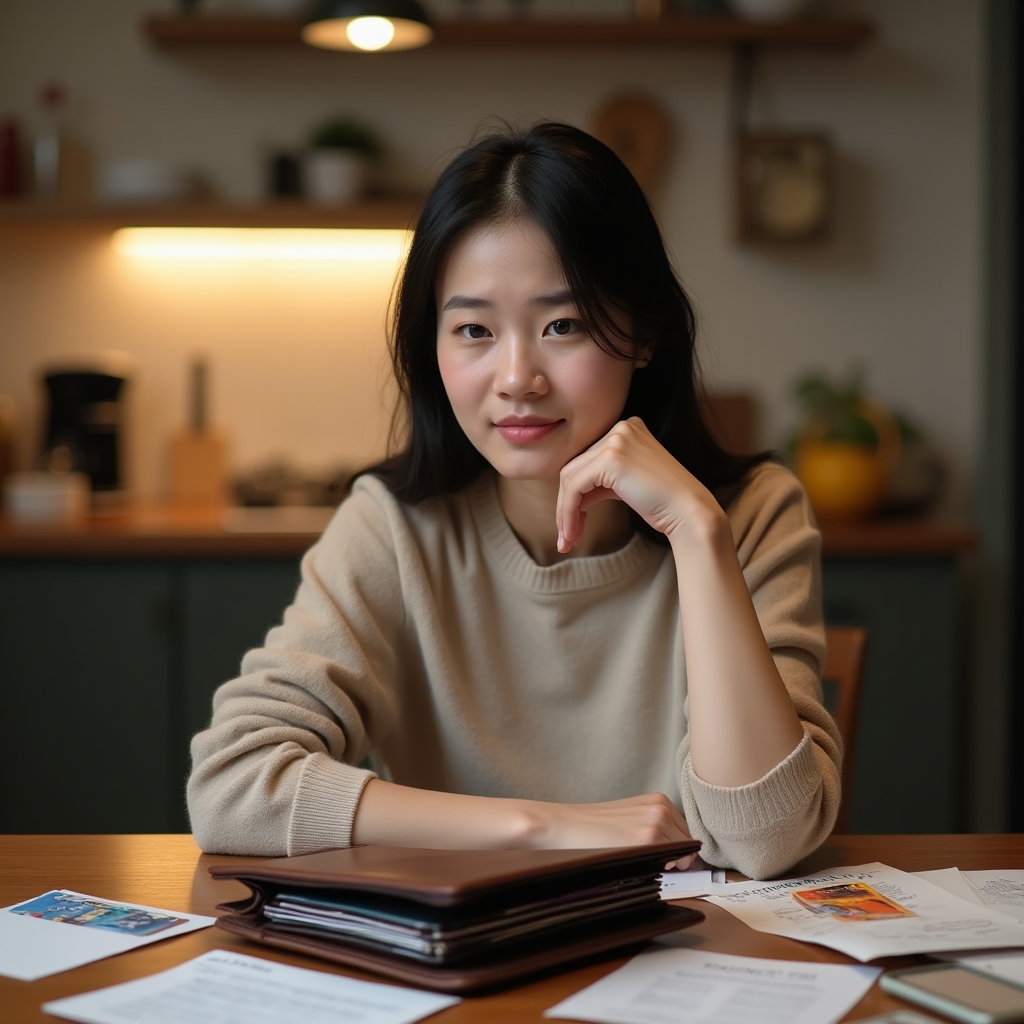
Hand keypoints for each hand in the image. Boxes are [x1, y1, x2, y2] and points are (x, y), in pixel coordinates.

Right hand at [523, 792, 696, 868]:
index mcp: (659, 801)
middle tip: (653, 865)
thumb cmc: (595, 825)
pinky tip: (638, 864)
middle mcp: (661, 808)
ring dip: (669, 865)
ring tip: (641, 862)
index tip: (673, 861)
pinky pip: (670, 862)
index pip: (688, 833)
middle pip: (689, 845)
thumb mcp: (631, 817)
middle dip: (678, 859)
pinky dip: (661, 869)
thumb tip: (683, 858)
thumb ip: (658, 829)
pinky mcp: (647, 839)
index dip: (681, 851)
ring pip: (682, 855)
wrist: (566, 825)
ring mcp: (656, 823)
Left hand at [556, 417, 723, 553]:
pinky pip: (575, 487)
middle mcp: (621, 428)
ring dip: (565, 512)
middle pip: (575, 468)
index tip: (573, 523)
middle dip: (567, 505)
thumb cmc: (663, 503)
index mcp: (628, 429)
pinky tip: (573, 531)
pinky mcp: (610, 459)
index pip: (587, 460)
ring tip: (569, 539)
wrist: (690, 512)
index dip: (575, 494)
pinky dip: (568, 511)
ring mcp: (616, 440)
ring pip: (570, 478)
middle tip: (567, 536)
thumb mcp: (627, 483)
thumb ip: (601, 481)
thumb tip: (572, 497)